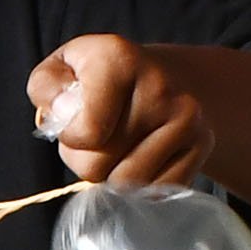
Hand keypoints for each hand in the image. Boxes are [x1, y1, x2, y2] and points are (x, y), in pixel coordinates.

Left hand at [30, 35, 211, 186]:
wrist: (165, 77)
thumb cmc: (100, 80)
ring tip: (116, 146)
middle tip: (95, 138)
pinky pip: (154, 191)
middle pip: (99, 166)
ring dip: (111, 175)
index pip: (86, 133)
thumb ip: (47, 88)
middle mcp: (160, 85)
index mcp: (118, 58)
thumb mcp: (62, 69)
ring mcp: (187, 117)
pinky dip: (139, 185)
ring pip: (127, 184)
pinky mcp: (203, 144)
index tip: (75, 122)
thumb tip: (63, 113)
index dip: (69, 138)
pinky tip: (141, 155)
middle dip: (85, 161)